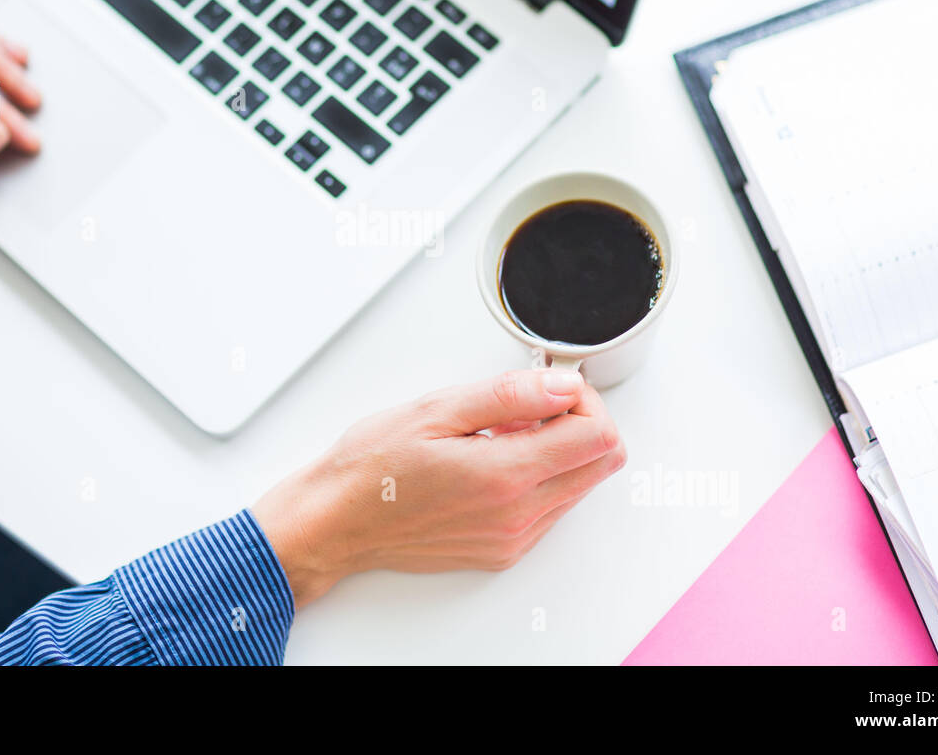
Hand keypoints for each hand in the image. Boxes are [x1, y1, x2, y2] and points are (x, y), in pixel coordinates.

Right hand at [252, 369, 624, 607]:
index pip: (599, 437)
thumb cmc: (371, 468)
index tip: (552, 386)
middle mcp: (518, 516)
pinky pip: (551, 509)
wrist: (336, 522)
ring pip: (579, 486)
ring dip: (558, 451)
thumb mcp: (436, 410)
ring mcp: (513, 539)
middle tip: (531, 406)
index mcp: (505, 477)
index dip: (585, 400)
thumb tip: (562, 386)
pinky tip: (492, 461)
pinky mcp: (503, 551)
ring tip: (501, 433)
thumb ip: (509, 396)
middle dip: (580, 423)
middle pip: (602, 464)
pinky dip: (537, 478)